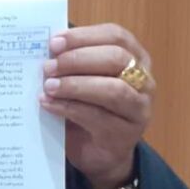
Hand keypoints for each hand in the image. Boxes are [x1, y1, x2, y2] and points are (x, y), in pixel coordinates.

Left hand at [38, 23, 153, 188]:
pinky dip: (69, 108)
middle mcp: (144, 81)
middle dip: (77, 59)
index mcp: (135, 57)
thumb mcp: (83, 79)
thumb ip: (71, 63)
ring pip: (113, 90)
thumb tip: (45, 49)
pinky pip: (98, 117)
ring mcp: (140, 108)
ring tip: (49, 86)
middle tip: (48, 66)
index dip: (84, 36)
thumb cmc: (89, 107)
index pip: (116, 36)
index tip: (54, 42)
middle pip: (116, 59)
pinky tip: (49, 104)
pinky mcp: (127, 134)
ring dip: (75, 85)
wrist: (98, 152)